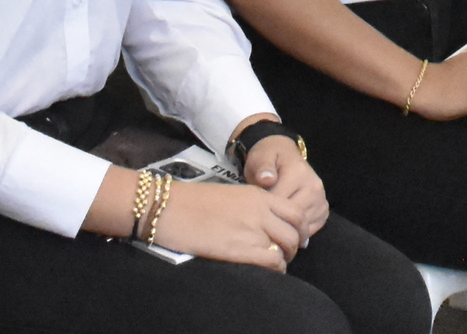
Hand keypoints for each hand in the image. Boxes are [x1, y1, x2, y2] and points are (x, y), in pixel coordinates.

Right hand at [153, 182, 307, 270]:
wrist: (168, 208)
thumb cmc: (192, 203)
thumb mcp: (230, 196)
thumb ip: (251, 207)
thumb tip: (262, 225)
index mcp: (258, 196)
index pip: (294, 212)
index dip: (298, 228)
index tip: (294, 238)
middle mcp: (260, 211)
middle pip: (294, 231)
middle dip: (293, 246)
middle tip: (284, 254)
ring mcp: (251, 229)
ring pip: (285, 248)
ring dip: (283, 259)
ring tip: (273, 264)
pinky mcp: (240, 249)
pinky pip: (272, 262)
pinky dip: (274, 269)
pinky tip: (265, 272)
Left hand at [239, 136, 329, 237]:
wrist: (284, 155)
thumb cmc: (270, 158)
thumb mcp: (261, 157)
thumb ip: (263, 168)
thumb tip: (267, 179)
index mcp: (299, 173)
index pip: (279, 203)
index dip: (264, 210)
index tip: (254, 209)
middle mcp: (314, 187)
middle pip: (291, 218)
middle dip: (275, 221)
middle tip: (262, 218)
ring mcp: (321, 200)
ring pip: (301, 227)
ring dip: (286, 228)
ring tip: (272, 221)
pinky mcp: (323, 210)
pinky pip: (308, 230)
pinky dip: (296, 231)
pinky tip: (284, 224)